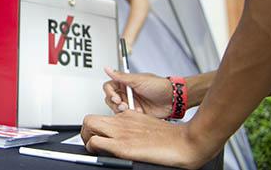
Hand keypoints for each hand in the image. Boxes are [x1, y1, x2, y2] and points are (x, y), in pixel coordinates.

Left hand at [81, 111, 215, 168]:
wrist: (186, 141)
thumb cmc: (172, 137)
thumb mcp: (148, 125)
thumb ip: (135, 126)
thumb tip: (130, 136)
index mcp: (127, 115)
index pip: (101, 117)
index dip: (95, 128)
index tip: (96, 136)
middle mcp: (121, 121)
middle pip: (89, 118)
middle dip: (84, 131)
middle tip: (89, 143)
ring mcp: (120, 132)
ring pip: (88, 125)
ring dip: (86, 137)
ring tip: (92, 148)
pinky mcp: (122, 146)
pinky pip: (96, 142)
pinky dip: (92, 148)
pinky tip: (99, 154)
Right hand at [103, 67, 172, 117]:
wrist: (173, 99)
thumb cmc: (159, 86)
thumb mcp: (138, 80)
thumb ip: (120, 76)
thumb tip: (107, 68)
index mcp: (125, 83)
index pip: (109, 87)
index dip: (110, 93)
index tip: (116, 98)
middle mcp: (127, 93)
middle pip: (111, 99)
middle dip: (116, 104)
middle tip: (124, 105)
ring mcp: (131, 103)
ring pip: (117, 109)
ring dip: (122, 110)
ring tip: (131, 109)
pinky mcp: (136, 113)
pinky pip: (126, 117)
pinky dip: (130, 116)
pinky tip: (138, 113)